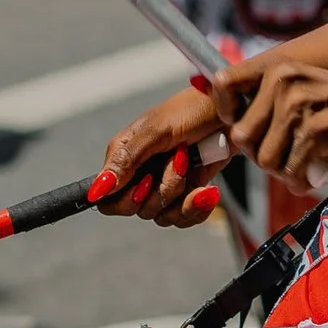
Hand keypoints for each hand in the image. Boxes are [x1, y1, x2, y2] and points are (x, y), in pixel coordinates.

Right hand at [96, 85, 227, 227]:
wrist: (231, 112)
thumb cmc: (191, 110)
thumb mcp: (156, 130)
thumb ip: (127, 160)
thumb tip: (96, 190)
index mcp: (125, 157)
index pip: (108, 200)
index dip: (125, 200)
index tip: (146, 182)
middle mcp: (141, 174)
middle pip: (137, 210)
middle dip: (162, 189)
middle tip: (179, 159)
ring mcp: (165, 184)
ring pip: (163, 216)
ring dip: (182, 192)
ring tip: (193, 161)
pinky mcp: (188, 192)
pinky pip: (185, 217)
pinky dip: (198, 205)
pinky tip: (209, 189)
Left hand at [217, 53, 327, 180]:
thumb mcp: (302, 85)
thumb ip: (269, 100)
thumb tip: (232, 130)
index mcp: (277, 68)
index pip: (223, 84)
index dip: (227, 113)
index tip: (249, 127)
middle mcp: (283, 82)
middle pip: (241, 137)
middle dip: (262, 154)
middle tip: (288, 154)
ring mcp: (299, 107)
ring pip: (264, 160)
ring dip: (284, 171)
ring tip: (305, 162)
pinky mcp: (317, 132)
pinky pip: (291, 172)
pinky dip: (302, 181)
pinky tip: (317, 173)